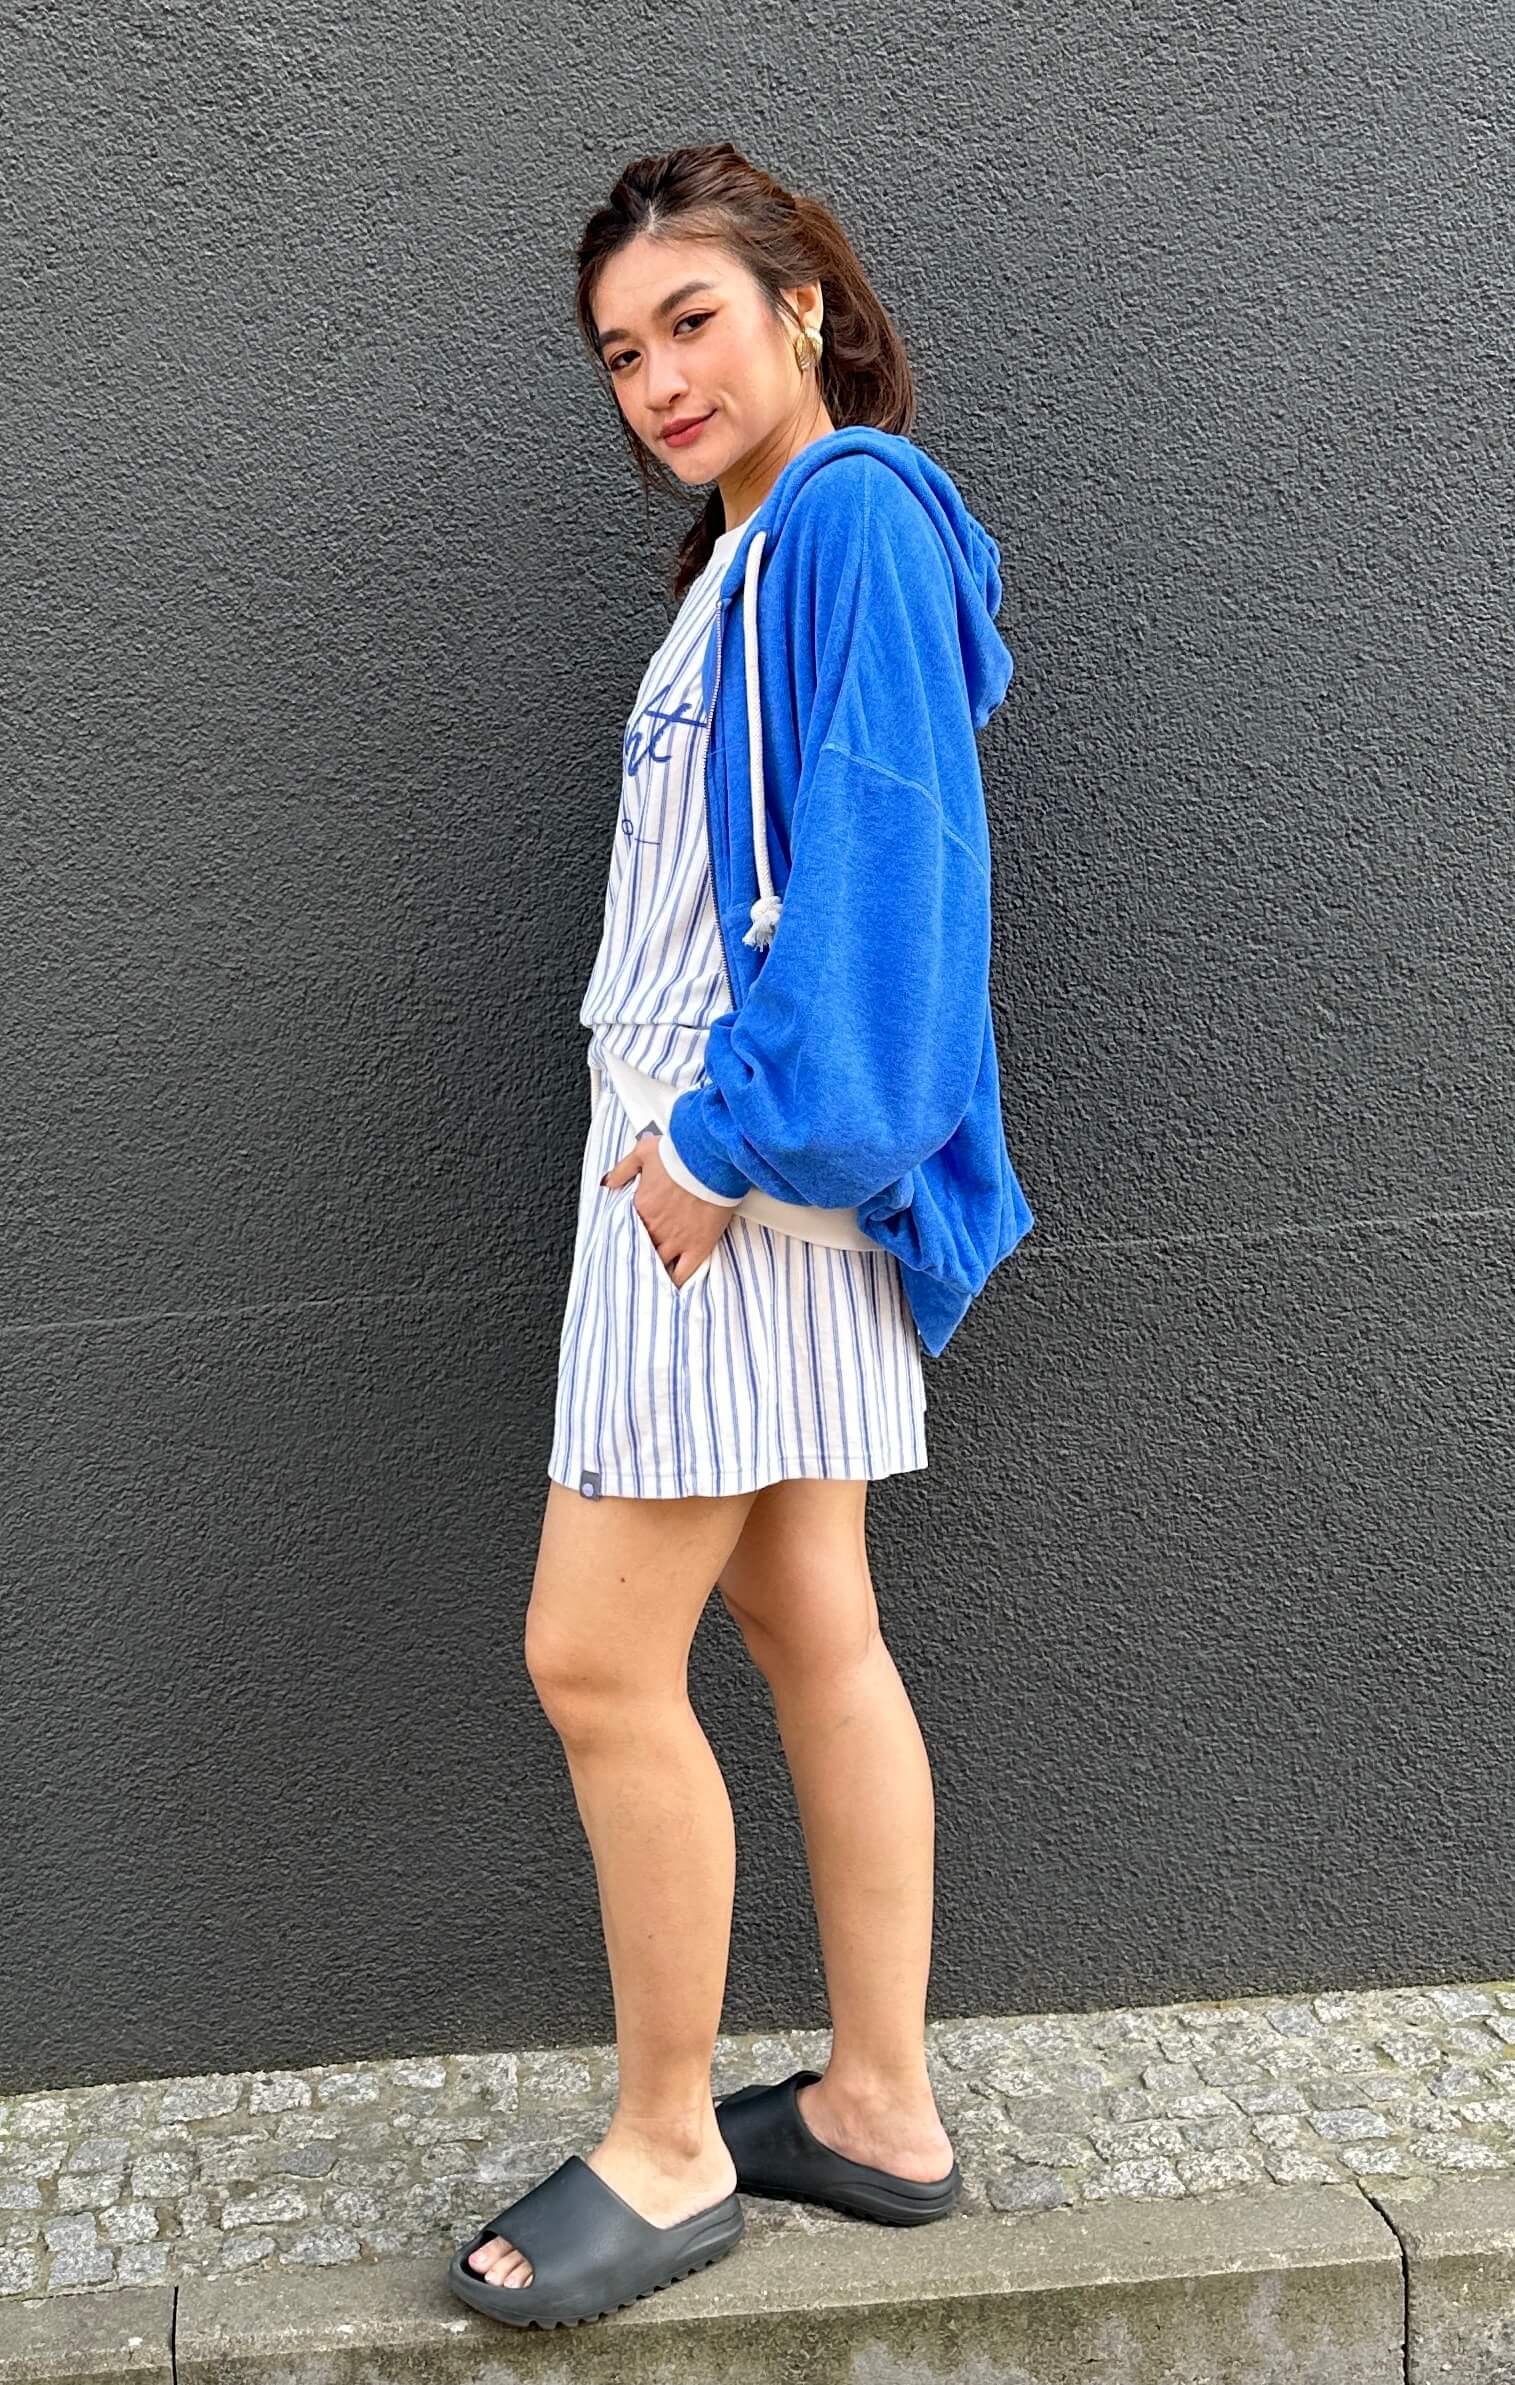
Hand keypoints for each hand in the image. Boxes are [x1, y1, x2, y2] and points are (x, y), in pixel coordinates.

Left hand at [601, 1130, 734, 1287]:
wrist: (710, 1156)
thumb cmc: (680, 1152)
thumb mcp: (642, 1153)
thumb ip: (622, 1170)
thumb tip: (607, 1182)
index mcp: (640, 1207)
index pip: (627, 1229)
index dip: (628, 1236)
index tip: (628, 1241)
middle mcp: (654, 1228)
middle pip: (641, 1250)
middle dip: (640, 1255)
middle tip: (638, 1263)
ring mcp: (676, 1240)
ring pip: (658, 1264)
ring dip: (655, 1269)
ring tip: (653, 1277)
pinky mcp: (698, 1246)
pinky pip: (684, 1273)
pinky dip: (676, 1281)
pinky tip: (672, 1287)